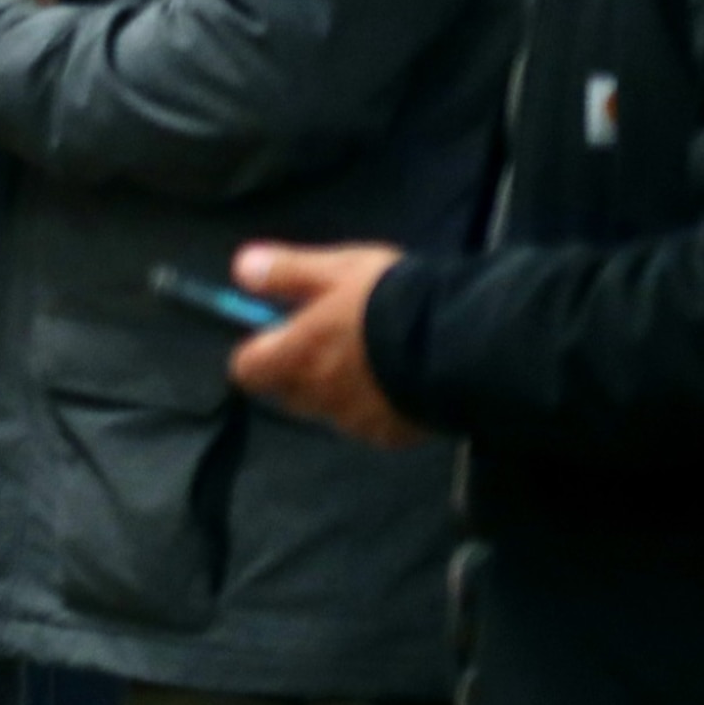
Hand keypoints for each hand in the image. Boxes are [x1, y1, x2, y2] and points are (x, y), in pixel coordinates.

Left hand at [227, 243, 421, 446]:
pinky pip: (371, 425)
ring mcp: (354, 422)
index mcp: (295, 357)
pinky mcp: (392, 436)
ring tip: (375, 362)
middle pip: (288, 392)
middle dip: (300, 372)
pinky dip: (379, 408)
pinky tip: (402, 384)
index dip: (258, 353)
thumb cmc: (390, 301)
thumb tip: (241, 268)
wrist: (462, 344)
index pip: (247, 369)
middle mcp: (317, 397)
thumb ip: (287, 272)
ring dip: (340, 391)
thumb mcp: (337, 270)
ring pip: (330, 410)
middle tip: (332, 343)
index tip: (280, 334)